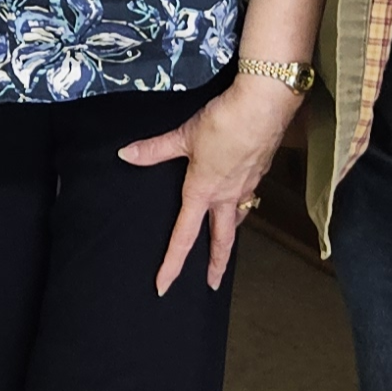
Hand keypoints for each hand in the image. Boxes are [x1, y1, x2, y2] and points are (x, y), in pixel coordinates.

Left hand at [117, 73, 307, 295]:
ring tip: (225, 238)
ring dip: (231, 231)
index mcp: (203, 191)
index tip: (163, 286)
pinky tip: (240, 191)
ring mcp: (248, 184)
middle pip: (223, 239)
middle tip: (213, 283)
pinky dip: (242, 201)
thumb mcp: (184, 135)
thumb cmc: (224, 121)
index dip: (172, 264)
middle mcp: (228, 195)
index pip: (184, 237)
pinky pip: (249, 194)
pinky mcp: (261, 169)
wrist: (265, 105)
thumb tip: (126, 155)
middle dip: (217, 264)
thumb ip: (155, 149)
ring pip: (238, 217)